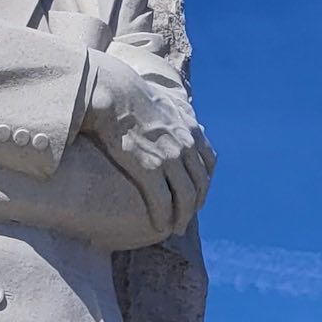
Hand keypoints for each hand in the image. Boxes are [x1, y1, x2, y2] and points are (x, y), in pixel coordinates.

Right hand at [82, 54, 214, 234]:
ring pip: (185, 196)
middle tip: (185, 220)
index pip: (208, 162)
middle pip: (200, 184)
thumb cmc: (130, 94)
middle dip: (195, 205)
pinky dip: (164, 216)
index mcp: (189, 128)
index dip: (204, 183)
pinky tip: (160, 226)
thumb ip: (177, 111)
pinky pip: (162, 200)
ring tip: (174, 228)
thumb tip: (182, 112)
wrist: (113, 93)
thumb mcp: (164, 99)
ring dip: (182, 216)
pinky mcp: (149, 168)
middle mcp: (185, 144)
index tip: (197, 195)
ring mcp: (169, 157)